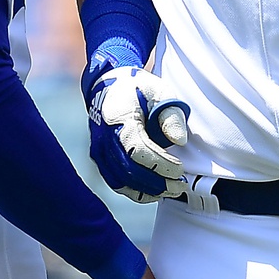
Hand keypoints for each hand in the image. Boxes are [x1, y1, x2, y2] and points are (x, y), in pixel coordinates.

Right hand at [85, 63, 189, 202]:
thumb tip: (180, 141)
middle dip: (157, 182)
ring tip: (171, 190)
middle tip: (179, 185)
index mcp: (118, 117)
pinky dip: (135, 191)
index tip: (179, 169)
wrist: (109, 86)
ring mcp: (98, 150)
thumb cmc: (138, 89)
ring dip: (148, 190)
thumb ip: (171, 115)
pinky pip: (116, 183)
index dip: (160, 164)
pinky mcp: (100, 159)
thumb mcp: (160, 92)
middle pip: (129, 170)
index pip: (137, 150)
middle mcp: (103, 137)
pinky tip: (154, 191)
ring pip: (121, 181)